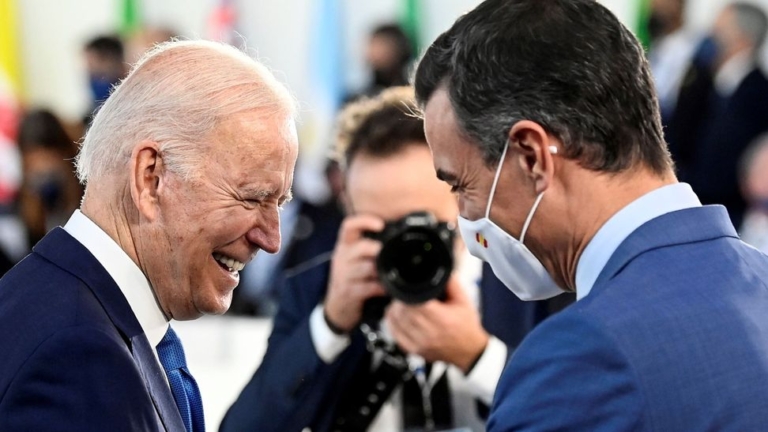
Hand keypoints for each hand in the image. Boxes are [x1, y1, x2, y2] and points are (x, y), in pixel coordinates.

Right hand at [324, 215, 387, 332]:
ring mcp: (343, 275)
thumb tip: (398, 235)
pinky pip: (369, 287)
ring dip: (383, 272)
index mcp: (345, 245)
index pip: (349, 226)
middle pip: (362, 247)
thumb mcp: (355, 258)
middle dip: (379, 250)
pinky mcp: (348, 291)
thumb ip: (371, 247)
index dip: (364, 221)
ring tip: (392, 274)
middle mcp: (342, 257)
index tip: (380, 224)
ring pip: (367, 268)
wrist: (337, 305)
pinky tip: (387, 289)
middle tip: (391, 255)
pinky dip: (382, 288)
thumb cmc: (353, 277)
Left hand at [386, 275, 489, 372]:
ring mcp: (420, 344)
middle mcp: (429, 333)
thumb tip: (440, 270)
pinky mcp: (413, 350)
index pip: (416, 303)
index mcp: (442, 320)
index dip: (409, 293)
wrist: (469, 352)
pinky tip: (397, 317)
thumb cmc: (467, 327)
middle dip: (401, 300)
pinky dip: (393, 323)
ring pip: (396, 322)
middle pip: (404, 312)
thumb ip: (452, 283)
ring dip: (395, 310)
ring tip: (401, 304)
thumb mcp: (464, 301)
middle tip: (405, 294)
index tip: (409, 287)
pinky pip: (395, 334)